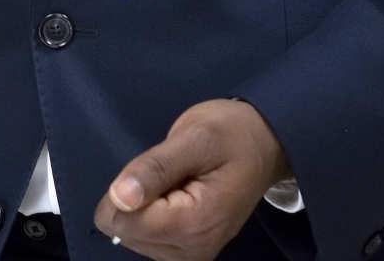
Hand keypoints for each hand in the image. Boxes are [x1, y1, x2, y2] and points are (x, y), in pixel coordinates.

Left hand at [93, 99, 291, 259]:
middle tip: (171, 173)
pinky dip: (149, 214)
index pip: (124, 221)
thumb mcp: (193, 138)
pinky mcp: (188, 252)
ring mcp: (191, 254)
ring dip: (143, 205)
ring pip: (131, 235)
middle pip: (125, 231)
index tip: (158, 167)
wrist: (264, 145)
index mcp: (194, 224)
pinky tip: (173, 195)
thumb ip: (154, 168)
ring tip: (176, 182)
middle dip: (136, 197)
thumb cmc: (230, 135)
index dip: (126, 187)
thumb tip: (119, 197)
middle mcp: (193, 251)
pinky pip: (144, 237)